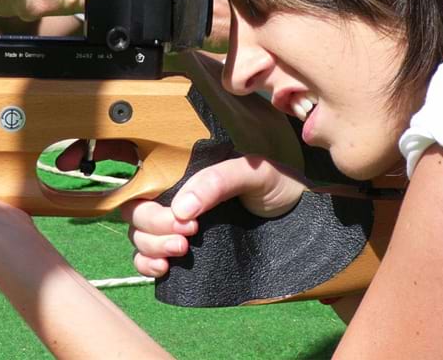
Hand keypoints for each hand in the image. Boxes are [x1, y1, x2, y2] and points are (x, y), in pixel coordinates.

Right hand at [121, 155, 305, 276]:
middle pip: (138, 215)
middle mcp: (179, 203)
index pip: (146, 187)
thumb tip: (180, 209)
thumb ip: (217, 182)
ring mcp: (180, 231)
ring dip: (150, 246)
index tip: (186, 222)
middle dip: (154, 228)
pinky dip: (146, 265)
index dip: (153, 206)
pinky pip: (148, 260)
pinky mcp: (186, 257)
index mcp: (188, 177)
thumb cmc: (279, 188)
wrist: (304, 222)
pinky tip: (163, 269)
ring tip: (181, 253)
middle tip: (187, 239)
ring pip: (139, 237)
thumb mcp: (253, 173)